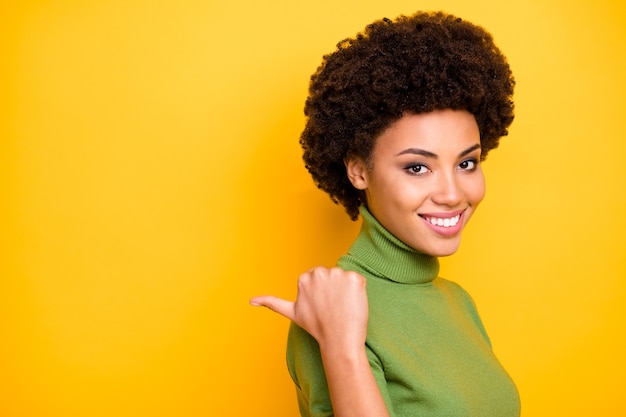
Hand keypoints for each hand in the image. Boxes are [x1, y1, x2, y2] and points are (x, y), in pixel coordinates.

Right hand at [250, 267, 368, 349]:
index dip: (322, 293)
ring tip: (342, 307)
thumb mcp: (291, 312)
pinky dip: (358, 291)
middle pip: (332, 276)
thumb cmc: (316, 327)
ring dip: (346, 290)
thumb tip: (250, 301)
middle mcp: (319, 272)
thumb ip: (271, 302)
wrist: (339, 340)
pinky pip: (358, 280)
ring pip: (345, 279)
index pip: (319, 278)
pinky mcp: (354, 278)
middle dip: (334, 289)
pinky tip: (352, 304)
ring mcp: (338, 274)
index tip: (322, 306)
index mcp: (304, 277)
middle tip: (332, 308)